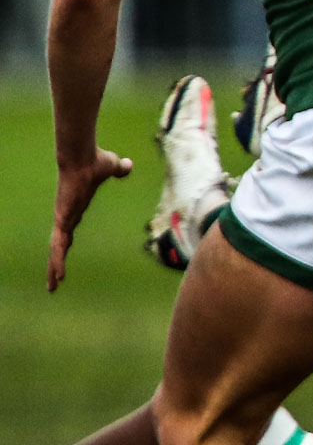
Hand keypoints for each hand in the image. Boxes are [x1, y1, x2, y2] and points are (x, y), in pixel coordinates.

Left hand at [49, 147, 132, 291]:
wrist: (84, 158)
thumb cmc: (96, 160)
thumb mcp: (112, 167)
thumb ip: (119, 169)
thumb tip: (128, 164)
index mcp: (75, 208)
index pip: (67, 231)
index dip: (64, 245)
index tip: (62, 256)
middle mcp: (66, 216)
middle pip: (59, 245)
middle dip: (56, 263)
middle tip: (53, 282)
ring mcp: (63, 218)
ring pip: (57, 249)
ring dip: (54, 268)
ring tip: (53, 287)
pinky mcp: (63, 219)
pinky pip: (59, 245)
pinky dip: (57, 260)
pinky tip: (57, 275)